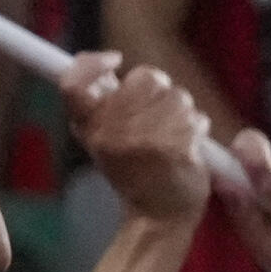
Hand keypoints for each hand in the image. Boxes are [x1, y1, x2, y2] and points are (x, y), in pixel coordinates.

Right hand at [62, 55, 208, 226]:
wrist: (157, 212)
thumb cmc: (131, 168)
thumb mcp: (99, 134)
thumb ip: (98, 98)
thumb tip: (104, 59)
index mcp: (88, 126)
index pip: (73, 83)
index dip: (91, 63)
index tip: (114, 59)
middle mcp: (111, 132)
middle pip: (144, 78)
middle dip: (158, 89)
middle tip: (156, 112)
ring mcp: (144, 141)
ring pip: (177, 96)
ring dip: (182, 111)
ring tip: (173, 133)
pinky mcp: (177, 150)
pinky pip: (196, 119)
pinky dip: (197, 128)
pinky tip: (188, 146)